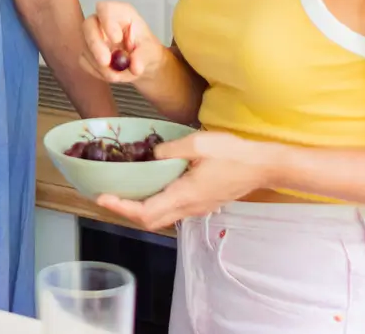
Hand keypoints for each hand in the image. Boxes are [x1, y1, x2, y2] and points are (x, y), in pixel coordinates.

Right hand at [81, 0, 166, 84]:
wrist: (140, 64)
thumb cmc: (145, 49)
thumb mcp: (151, 51)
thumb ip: (143, 57)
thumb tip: (135, 67)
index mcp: (119, 13)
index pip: (105, 8)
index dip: (107, 21)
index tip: (116, 39)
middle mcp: (101, 21)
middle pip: (88, 25)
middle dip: (96, 45)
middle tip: (106, 62)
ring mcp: (91, 36)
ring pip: (86, 47)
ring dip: (101, 65)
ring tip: (120, 74)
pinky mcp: (86, 51)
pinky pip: (85, 62)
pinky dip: (98, 72)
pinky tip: (112, 73)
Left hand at [94, 130, 273, 230]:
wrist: (263, 166)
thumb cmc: (234, 154)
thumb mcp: (198, 143)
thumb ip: (170, 149)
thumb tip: (151, 154)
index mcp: (184, 195)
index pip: (145, 212)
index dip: (120, 207)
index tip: (101, 197)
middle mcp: (188, 208)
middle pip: (149, 221)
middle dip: (124, 211)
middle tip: (107, 195)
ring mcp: (196, 208)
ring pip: (161, 218)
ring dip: (139, 209)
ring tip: (122, 191)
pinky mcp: (201, 203)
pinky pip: (172, 210)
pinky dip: (154, 203)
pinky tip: (149, 186)